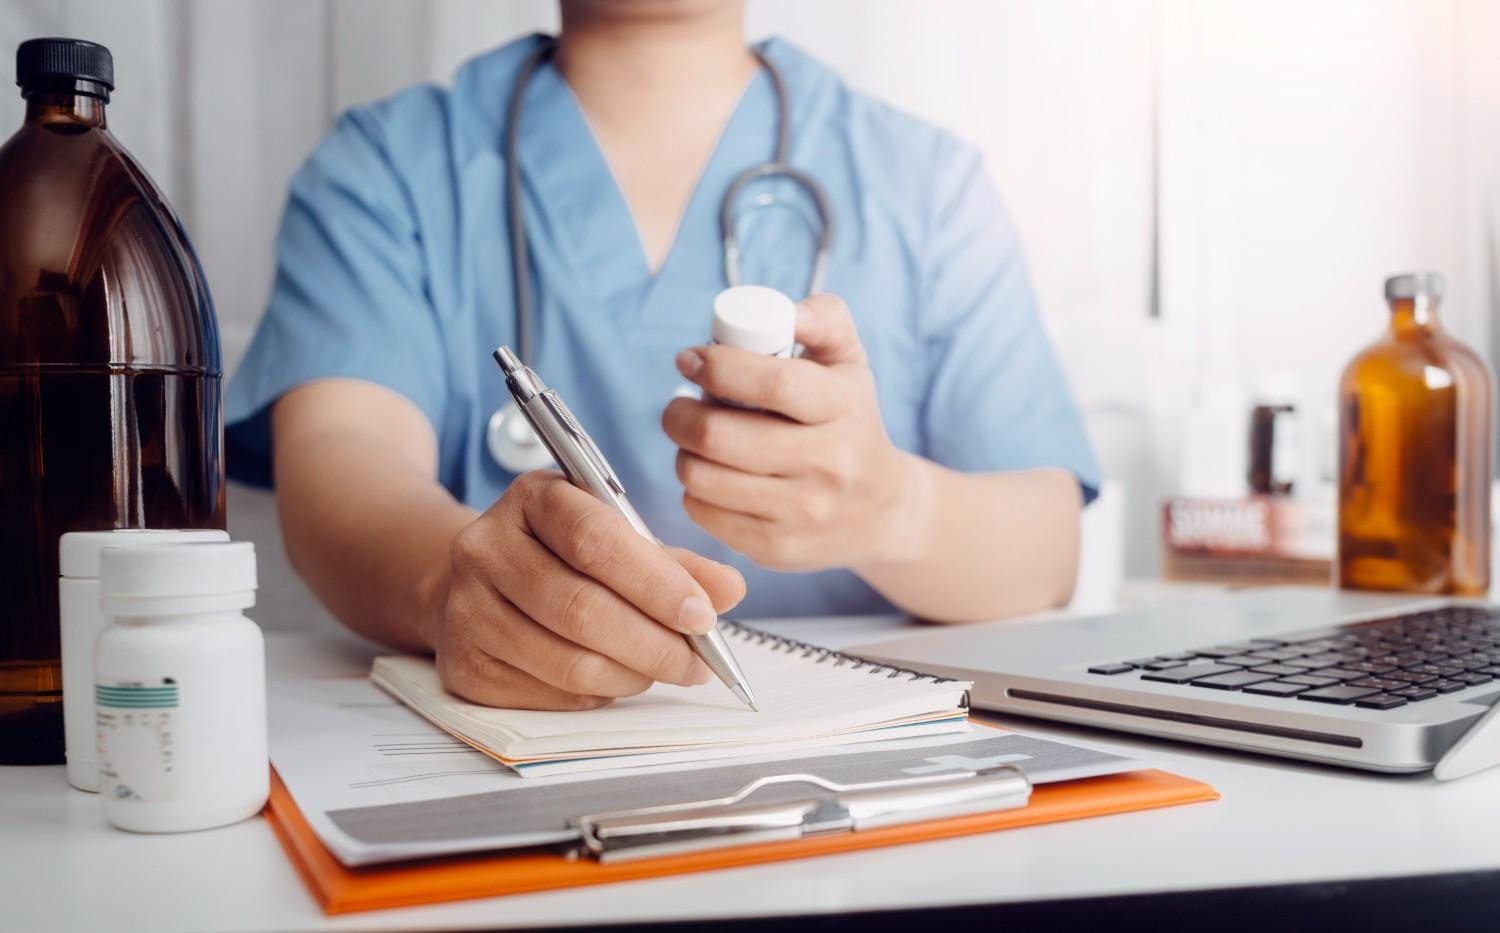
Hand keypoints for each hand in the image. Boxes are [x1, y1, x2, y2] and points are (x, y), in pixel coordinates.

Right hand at [434, 471, 745, 708]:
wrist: (479, 583)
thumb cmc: (561, 556)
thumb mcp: (616, 537)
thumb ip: (673, 563)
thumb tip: (729, 591)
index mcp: (532, 499)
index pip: (595, 540)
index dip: (656, 584)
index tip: (703, 616)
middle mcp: (485, 548)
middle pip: (581, 607)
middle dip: (654, 643)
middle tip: (697, 662)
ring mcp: (467, 609)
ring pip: (568, 660)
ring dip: (632, 674)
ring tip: (664, 669)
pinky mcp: (465, 666)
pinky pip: (549, 695)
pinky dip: (598, 694)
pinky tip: (617, 678)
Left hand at [662, 293, 924, 571]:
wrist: (881, 511)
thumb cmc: (851, 422)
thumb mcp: (850, 363)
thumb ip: (823, 319)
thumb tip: (785, 312)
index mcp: (843, 407)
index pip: (777, 384)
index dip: (720, 368)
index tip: (691, 360)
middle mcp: (828, 463)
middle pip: (721, 437)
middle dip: (680, 415)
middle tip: (678, 405)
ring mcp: (802, 512)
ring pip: (703, 478)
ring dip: (682, 453)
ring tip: (694, 441)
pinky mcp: (777, 549)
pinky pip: (704, 514)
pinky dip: (694, 491)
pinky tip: (712, 477)